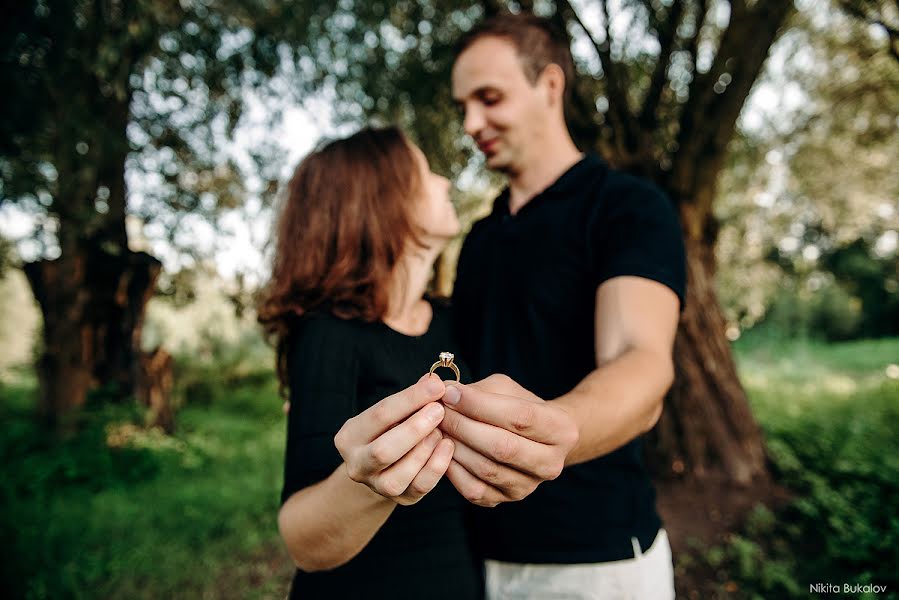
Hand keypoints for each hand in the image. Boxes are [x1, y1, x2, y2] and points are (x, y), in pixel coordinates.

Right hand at [334, 374, 455, 505]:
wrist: (384, 467)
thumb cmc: (392, 429)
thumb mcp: (394, 412)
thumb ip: (411, 398)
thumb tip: (433, 381)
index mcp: (350, 436)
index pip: (380, 415)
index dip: (410, 399)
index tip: (436, 385)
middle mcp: (357, 464)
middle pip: (384, 450)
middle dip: (415, 428)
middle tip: (440, 410)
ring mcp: (377, 486)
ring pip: (400, 474)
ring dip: (425, 448)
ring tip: (442, 430)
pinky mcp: (401, 499)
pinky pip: (420, 487)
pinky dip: (437, 466)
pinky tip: (448, 446)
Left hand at [439, 374, 578, 506]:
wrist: (535, 440)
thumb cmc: (519, 407)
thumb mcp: (507, 390)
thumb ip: (479, 390)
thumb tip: (444, 392)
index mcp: (561, 429)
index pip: (520, 417)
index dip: (481, 405)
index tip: (451, 393)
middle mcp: (551, 463)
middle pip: (503, 447)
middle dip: (464, 427)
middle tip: (439, 412)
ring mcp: (529, 486)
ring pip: (486, 470)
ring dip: (455, 447)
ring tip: (437, 428)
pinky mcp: (506, 499)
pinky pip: (474, 490)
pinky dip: (453, 469)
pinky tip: (442, 450)